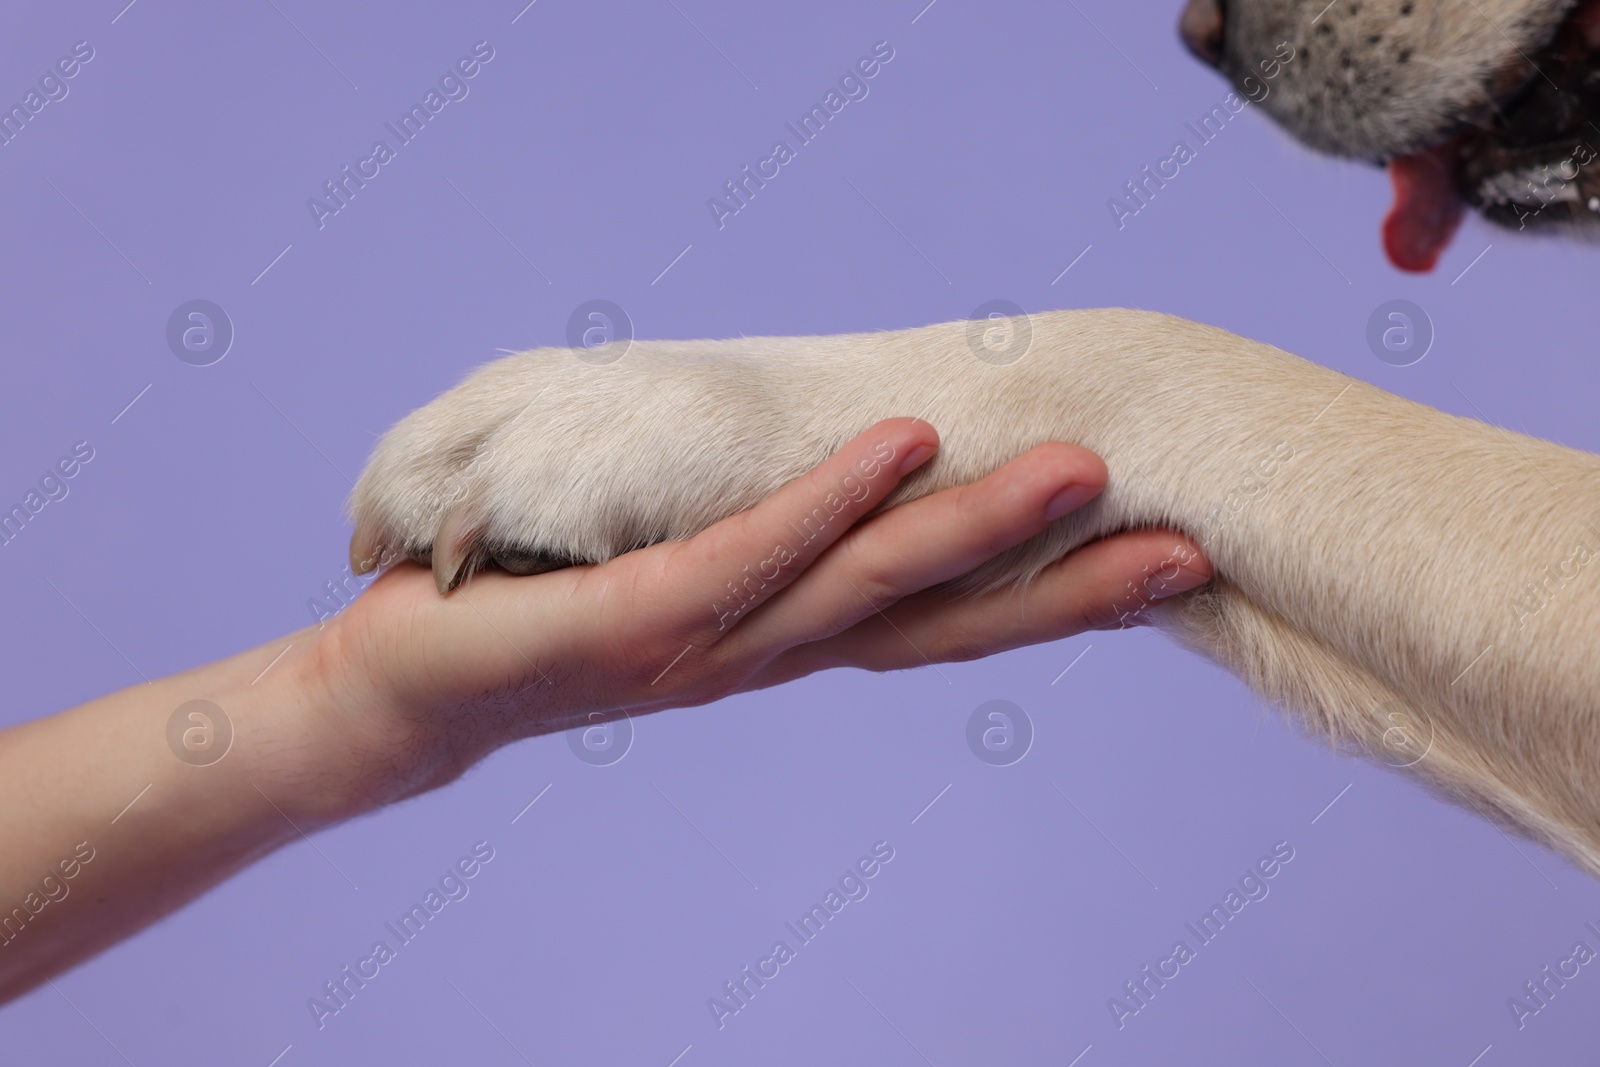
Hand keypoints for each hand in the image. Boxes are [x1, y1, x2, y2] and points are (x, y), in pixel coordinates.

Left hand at [308, 419, 1211, 814]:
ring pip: (864, 587)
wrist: (412, 684)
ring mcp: (711, 644)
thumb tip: (843, 472)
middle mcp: (769, 655)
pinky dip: (830, 502)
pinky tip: (905, 451)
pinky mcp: (640, 615)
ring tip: (1077, 478)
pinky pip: (749, 551)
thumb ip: (767, 538)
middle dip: (1059, 590)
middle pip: (933, 625)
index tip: (1159, 564)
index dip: (1049, 602)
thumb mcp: (685, 570)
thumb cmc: (554, 610)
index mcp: (788, 641)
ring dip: (973, 533)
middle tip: (1181, 547)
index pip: (936, 626)